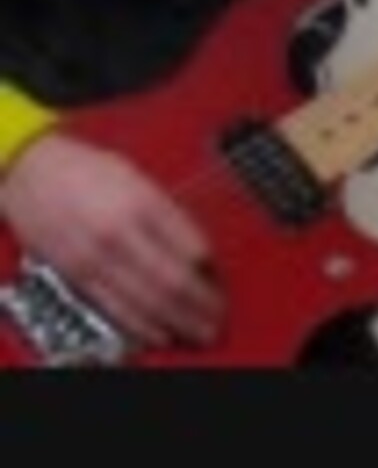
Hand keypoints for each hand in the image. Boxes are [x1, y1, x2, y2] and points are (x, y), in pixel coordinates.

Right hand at [0, 132, 223, 348]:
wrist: (29, 171)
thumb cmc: (85, 170)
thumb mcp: (138, 177)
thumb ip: (168, 212)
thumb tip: (197, 247)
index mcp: (144, 203)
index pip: (193, 246)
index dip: (213, 270)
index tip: (222, 279)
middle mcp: (122, 232)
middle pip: (175, 280)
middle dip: (202, 304)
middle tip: (220, 317)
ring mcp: (98, 258)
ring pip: (148, 301)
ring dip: (180, 321)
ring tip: (201, 332)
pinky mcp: (77, 276)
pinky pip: (116, 309)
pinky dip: (143, 326)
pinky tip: (162, 334)